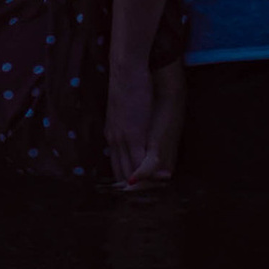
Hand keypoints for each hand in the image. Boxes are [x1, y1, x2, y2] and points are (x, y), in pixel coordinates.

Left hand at [107, 55, 174, 189]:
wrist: (127, 68)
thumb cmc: (128, 83)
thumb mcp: (122, 107)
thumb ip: (126, 121)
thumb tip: (133, 125)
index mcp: (112, 134)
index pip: (116, 165)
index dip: (124, 178)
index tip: (132, 190)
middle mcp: (114, 140)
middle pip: (120, 173)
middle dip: (131, 188)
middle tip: (140, 200)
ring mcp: (123, 139)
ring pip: (128, 171)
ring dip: (140, 185)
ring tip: (151, 196)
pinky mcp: (134, 135)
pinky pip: (139, 162)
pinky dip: (146, 175)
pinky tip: (156, 182)